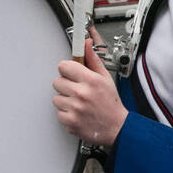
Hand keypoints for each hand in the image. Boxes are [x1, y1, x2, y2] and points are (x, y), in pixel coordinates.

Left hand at [52, 25, 126, 146]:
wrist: (116, 128)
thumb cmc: (110, 104)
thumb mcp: (105, 78)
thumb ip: (93, 59)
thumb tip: (86, 44)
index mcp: (90, 80)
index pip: (64, 66)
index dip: (68, 69)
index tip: (72, 73)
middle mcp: (81, 94)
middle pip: (57, 81)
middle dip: (66, 85)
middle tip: (77, 90)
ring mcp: (74, 109)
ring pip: (56, 98)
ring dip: (65, 100)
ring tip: (78, 103)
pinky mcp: (70, 121)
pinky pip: (58, 112)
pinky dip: (66, 114)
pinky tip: (77, 112)